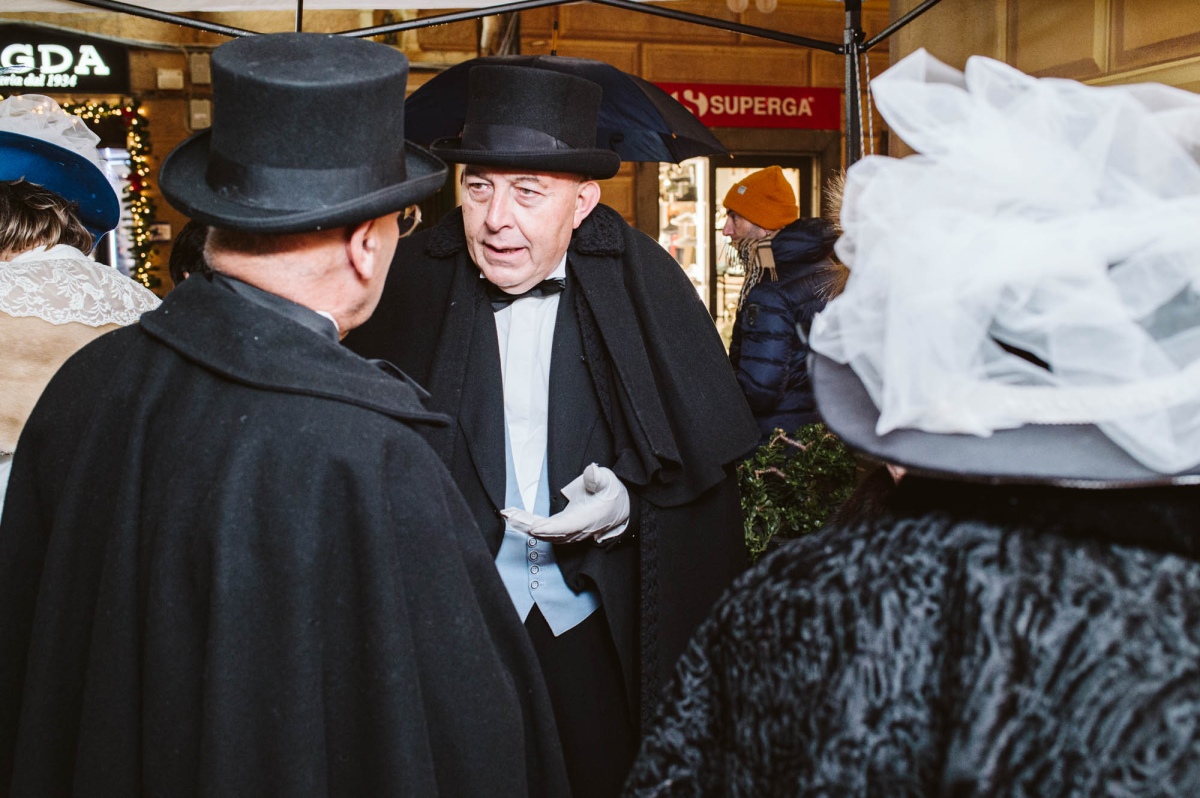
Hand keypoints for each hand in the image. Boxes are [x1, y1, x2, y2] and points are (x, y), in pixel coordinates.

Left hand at [500, 464, 629, 543]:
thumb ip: (598, 478)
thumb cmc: (613, 493)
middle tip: (511, 516)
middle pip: (550, 532)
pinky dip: (531, 527)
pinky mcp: (565, 529)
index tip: (534, 527)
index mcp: (588, 519)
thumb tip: (590, 471)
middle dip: (528, 526)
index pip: (566, 526)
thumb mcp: (608, 481)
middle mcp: (577, 529)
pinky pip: (546, 531)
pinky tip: (518, 520)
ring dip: (526, 526)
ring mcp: (571, 532)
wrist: (620, 508)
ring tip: (510, 515)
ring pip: (546, 533)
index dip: (550, 528)